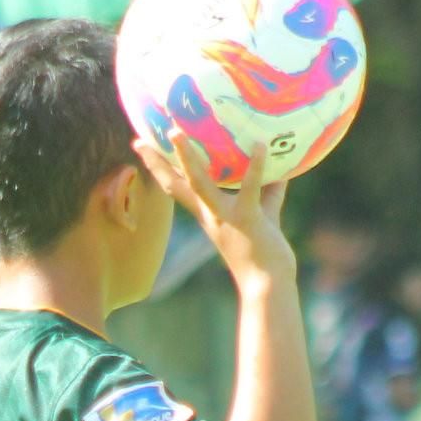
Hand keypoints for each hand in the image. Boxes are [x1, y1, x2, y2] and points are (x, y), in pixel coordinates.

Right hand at [134, 127, 294, 288]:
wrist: (268, 286)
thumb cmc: (266, 254)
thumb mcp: (266, 215)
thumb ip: (269, 190)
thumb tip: (281, 166)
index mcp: (208, 213)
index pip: (176, 187)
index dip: (157, 168)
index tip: (140, 148)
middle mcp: (210, 214)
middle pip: (175, 185)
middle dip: (156, 163)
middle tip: (139, 140)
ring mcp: (225, 216)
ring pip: (199, 183)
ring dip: (186, 158)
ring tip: (176, 134)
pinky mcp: (247, 218)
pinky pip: (249, 188)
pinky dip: (256, 167)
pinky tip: (260, 146)